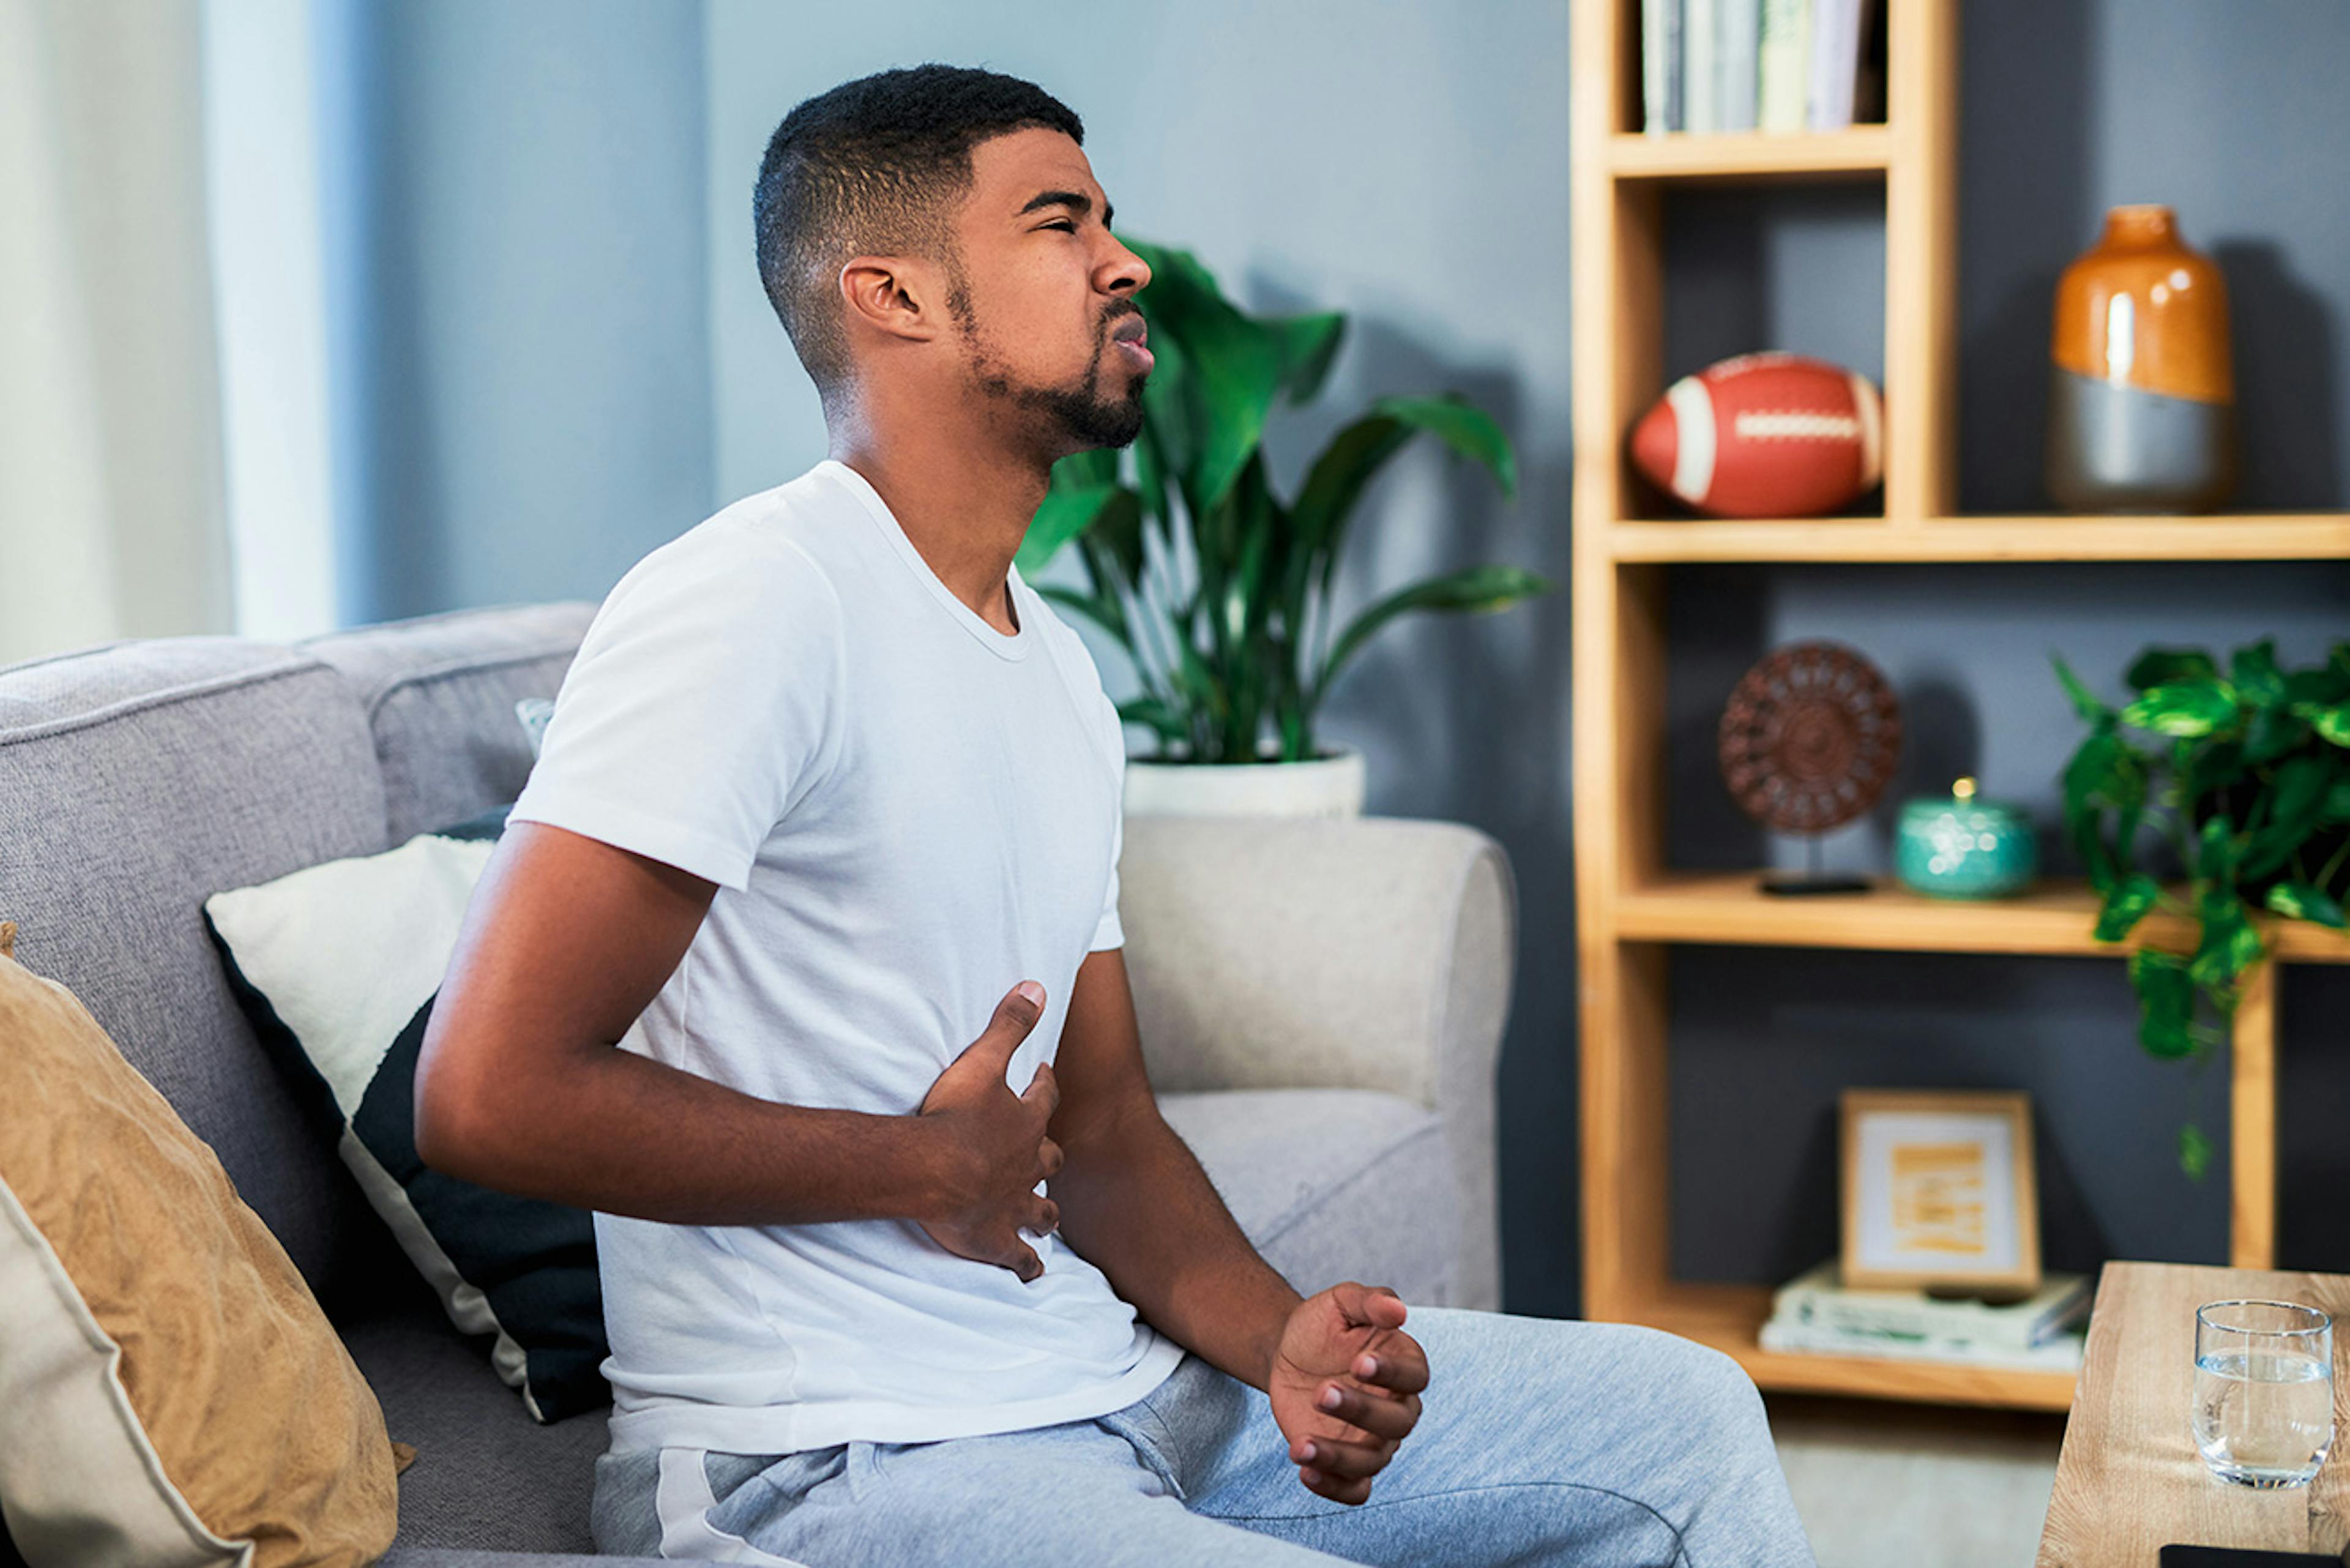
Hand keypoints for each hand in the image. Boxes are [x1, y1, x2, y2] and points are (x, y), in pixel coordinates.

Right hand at [916, 981, 1062, 1282]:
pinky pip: (1021, 1259)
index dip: (1045, 1086)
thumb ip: (1010, 1023)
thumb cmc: (954, 1116)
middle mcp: (1028, 1166)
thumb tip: (1038, 984)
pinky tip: (1032, 1273)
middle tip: (1045, 1150)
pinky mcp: (997, 1241)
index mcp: (1026, 1124)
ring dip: (1045, 1212)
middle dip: (1048, 1154)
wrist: (933, 1171)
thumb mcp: (983, 1060)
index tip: (1043, 1076)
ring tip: (1047, 1215)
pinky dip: (1028, 1266)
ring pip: (1043, 1212)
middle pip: (1050, 1159)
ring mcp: (1014, 1206)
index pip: (1045, 1099)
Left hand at [1267, 1282, 1427, 1504]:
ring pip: (1373, 1461)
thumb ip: (1369, 1301)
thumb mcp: (1340, 1302)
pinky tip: (1305, 1472)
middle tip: (1322, 1391)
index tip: (1359, 1362)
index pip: (1415, 1376)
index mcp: (1403, 1366)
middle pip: (1397, 1422)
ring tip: (1300, 1445)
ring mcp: (1373, 1440)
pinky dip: (1334, 1488)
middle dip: (1361, 1411)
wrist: (1288, 1353)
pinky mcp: (1347, 1463)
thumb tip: (1398, 1311)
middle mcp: (1396, 1407)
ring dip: (1338, 1456)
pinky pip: (1354, 1489)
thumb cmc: (1322, 1326)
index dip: (1392, 1373)